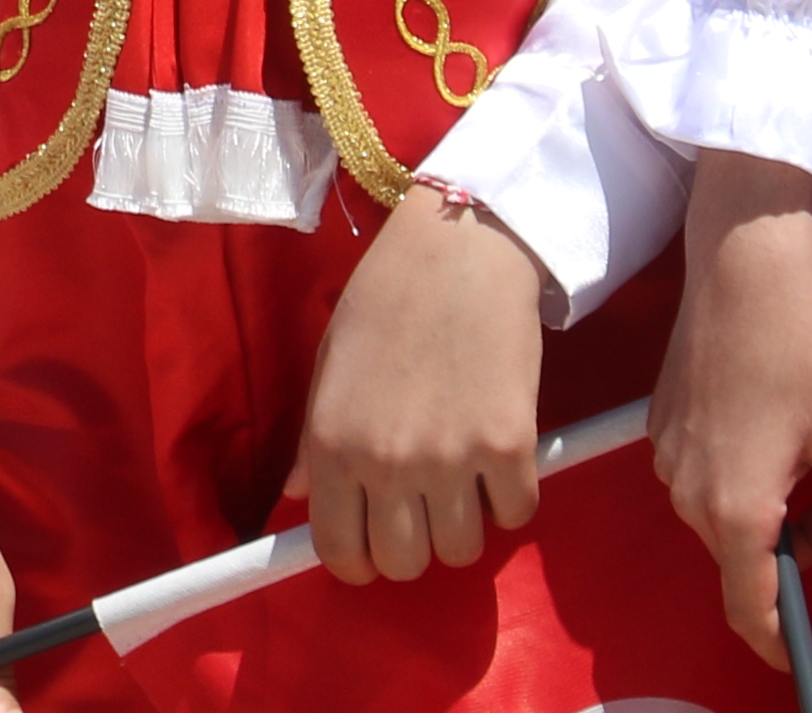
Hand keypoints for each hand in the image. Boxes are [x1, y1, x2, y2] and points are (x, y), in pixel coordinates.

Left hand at [294, 187, 549, 587]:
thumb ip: (313, 440)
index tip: (375, 546)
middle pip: (404, 565)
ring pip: (461, 551)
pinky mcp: (509, 445)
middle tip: (424, 507)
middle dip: (414, 545)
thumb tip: (296, 496)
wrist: (460, 247)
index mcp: (333, 443)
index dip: (359, 561)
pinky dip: (511, 498)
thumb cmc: (387, 297)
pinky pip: (515, 514)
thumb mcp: (332, 363)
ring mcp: (451, 458)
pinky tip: (500, 458)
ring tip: (463, 479)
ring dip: (463, 525)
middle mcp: (386, 462)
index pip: (340, 552)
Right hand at [659, 152, 811, 668]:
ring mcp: (667, 457)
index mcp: (737, 507)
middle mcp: (688, 493)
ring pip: (716, 518)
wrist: (741, 263)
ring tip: (807, 465)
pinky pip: (699, 478)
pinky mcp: (660, 423)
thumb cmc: (802, 348)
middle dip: (782, 562)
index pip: (749, 605)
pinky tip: (768, 430)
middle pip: (735, 560)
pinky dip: (734, 479)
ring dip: (759, 516)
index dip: (776, 641)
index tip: (800, 657)